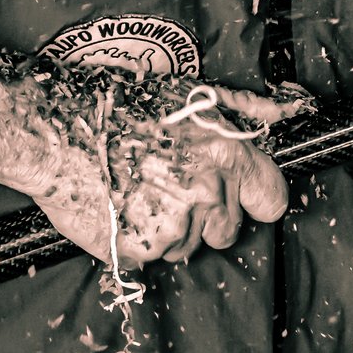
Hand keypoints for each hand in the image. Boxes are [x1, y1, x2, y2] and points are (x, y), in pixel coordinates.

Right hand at [21, 85, 299, 267]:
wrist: (61, 133)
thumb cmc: (124, 108)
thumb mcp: (193, 96)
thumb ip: (246, 108)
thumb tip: (291, 108)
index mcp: (227, 157)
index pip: (271, 198)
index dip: (255, 198)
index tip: (240, 195)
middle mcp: (208, 194)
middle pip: (229, 229)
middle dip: (207, 216)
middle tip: (170, 187)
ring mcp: (175, 226)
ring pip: (190, 246)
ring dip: (171, 229)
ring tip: (140, 193)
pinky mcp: (142, 251)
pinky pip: (153, 257)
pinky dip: (139, 241)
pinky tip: (122, 208)